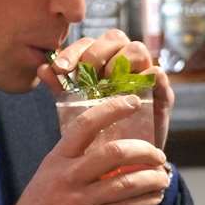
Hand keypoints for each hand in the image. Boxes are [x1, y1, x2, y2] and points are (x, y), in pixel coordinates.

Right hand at [0, 95, 170, 204]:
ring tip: (163, 178)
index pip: (85, 124)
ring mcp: (81, 200)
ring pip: (127, 182)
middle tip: (158, 155)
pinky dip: (146, 201)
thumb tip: (103, 152)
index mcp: (57, 160)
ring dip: (152, 179)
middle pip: (115, 152)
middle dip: (144, 151)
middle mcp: (69, 176)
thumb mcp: (47, 178)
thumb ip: (72, 164)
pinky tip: (154, 198)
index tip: (132, 102)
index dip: (111, 109)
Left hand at [41, 29, 175, 152]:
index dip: (74, 51)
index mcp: (102, 63)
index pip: (89, 43)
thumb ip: (61, 89)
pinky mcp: (162, 93)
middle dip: (96, 53)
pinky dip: (145, 77)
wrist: (123, 166)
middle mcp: (124, 65)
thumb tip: (43, 68)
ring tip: (107, 86)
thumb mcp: (75, 110)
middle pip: (115, 37)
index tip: (60, 68)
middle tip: (85, 76)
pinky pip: (158, 73)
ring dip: (119, 62)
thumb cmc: (98, 134)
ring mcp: (144, 77)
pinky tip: (128, 94)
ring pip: (137, 49)